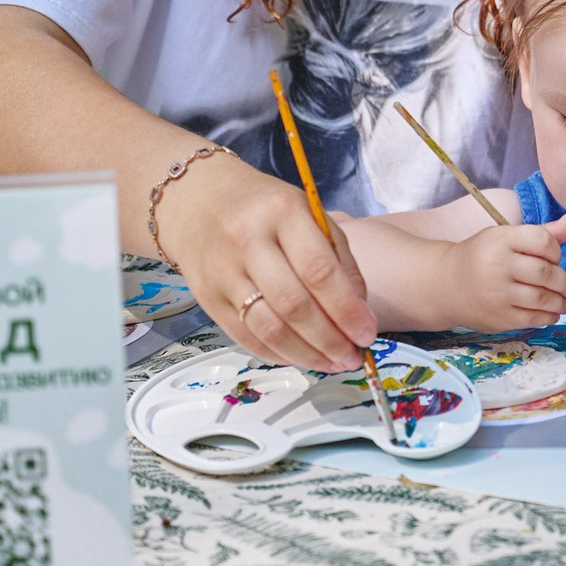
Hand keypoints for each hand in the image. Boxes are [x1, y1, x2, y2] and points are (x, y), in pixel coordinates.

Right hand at [159, 155, 378, 370]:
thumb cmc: (265, 208)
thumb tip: (359, 310)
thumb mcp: (307, 213)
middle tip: (353, 357)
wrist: (198, 202)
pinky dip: (278, 354)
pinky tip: (300, 357)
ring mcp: (224, 272)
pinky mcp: (208, 299)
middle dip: (329, 339)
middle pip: (294, 305)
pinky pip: (246, 337)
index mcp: (283, 212)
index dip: (346, 309)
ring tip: (331, 363)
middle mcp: (249, 241)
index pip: (319, 270)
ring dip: (306, 355)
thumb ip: (337, 256)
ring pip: (269, 328)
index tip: (366, 333)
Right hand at [450, 215, 565, 329]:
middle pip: (545, 273)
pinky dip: (548, 316)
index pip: (542, 241)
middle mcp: (498, 266)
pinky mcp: (498, 318)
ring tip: (565, 301)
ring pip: (542, 299)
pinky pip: (532, 319)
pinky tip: (551, 312)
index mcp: (501, 240)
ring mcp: (497, 294)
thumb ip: (541, 232)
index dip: (556, 251)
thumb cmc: (482, 257)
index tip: (556, 257)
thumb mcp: (506, 237)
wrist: (445, 285)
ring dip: (561, 302)